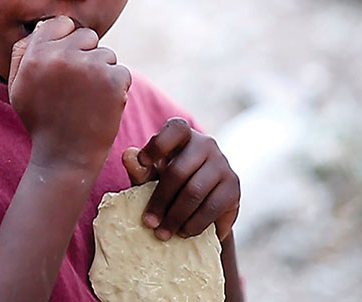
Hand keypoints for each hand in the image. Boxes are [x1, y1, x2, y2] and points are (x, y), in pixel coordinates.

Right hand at [9, 16, 130, 170]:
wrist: (65, 157)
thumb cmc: (42, 121)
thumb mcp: (18, 88)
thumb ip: (23, 54)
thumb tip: (40, 27)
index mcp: (36, 55)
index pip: (60, 24)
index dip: (66, 41)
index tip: (67, 62)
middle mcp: (62, 56)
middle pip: (87, 36)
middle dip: (86, 55)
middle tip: (78, 86)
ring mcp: (90, 67)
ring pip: (106, 54)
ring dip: (102, 73)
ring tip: (87, 99)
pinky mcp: (114, 80)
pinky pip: (121, 71)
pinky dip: (116, 88)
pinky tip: (101, 106)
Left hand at [122, 118, 239, 241]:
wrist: (200, 204)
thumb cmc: (169, 183)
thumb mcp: (151, 176)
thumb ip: (140, 168)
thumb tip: (128, 155)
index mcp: (183, 134)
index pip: (175, 129)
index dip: (158, 144)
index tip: (142, 162)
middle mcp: (206, 144)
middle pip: (179, 171)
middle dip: (160, 201)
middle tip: (149, 223)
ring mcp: (223, 164)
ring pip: (194, 192)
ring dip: (175, 217)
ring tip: (162, 234)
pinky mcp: (233, 187)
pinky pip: (211, 208)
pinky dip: (194, 224)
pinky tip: (183, 232)